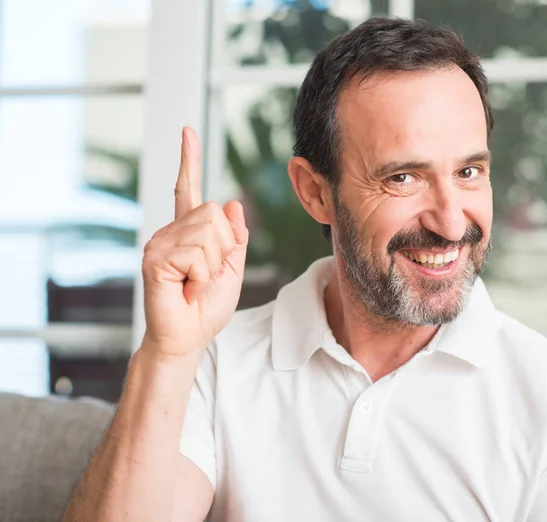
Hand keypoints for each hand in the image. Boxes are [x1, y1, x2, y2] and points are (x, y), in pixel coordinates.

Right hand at [141, 127, 247, 356]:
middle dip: (223, 248)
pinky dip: (201, 275)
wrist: (188, 337)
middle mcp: (171, 231)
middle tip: (206, 275)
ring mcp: (160, 242)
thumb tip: (231, 202)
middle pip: (214, 213)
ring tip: (195, 283)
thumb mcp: (232, 268)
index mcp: (189, 232)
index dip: (190, 160)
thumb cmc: (206, 306)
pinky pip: (196, 252)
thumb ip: (235, 237)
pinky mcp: (154, 258)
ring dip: (213, 265)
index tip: (188, 132)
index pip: (188, 190)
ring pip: (208, 232)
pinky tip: (186, 288)